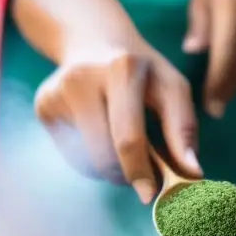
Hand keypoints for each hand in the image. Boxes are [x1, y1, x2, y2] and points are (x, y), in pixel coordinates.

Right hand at [34, 37, 201, 202]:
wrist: (95, 40)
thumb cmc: (142, 71)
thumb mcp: (171, 87)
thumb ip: (183, 129)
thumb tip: (192, 172)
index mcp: (121, 68)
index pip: (128, 138)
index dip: (140, 172)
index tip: (149, 195)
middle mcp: (82, 77)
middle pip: (102, 155)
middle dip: (124, 174)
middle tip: (141, 175)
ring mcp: (57, 91)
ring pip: (84, 160)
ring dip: (108, 169)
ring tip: (120, 148)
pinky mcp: (43, 106)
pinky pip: (70, 154)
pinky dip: (89, 157)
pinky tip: (98, 134)